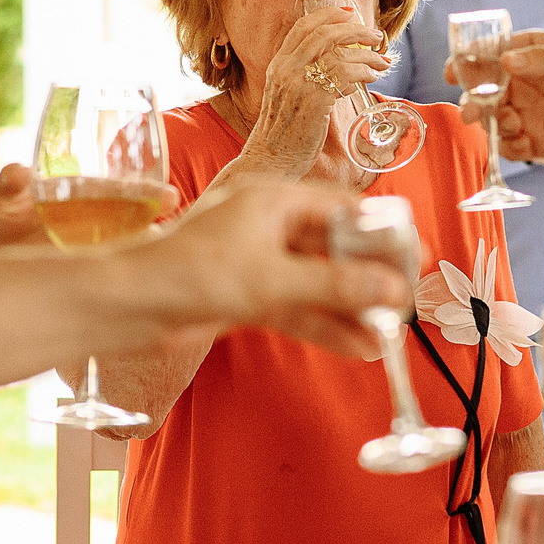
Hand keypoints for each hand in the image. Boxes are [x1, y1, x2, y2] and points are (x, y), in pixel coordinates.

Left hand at [133, 184, 395, 359]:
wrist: (128, 306)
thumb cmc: (190, 273)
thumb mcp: (272, 279)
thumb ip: (334, 285)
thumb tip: (391, 291)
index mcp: (273, 198)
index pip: (343, 207)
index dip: (382, 233)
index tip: (414, 258)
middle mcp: (267, 224)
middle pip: (333, 248)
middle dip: (369, 279)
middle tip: (406, 305)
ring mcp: (256, 261)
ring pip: (316, 283)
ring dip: (349, 309)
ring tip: (387, 337)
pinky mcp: (244, 295)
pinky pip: (295, 307)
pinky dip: (323, 325)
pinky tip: (356, 346)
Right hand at [243, 0, 392, 174]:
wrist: (271, 160)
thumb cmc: (285, 133)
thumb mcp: (287, 96)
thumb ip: (304, 77)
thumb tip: (337, 65)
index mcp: (278, 64)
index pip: (303, 27)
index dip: (329, 15)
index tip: (350, 13)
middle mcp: (286, 69)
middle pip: (324, 34)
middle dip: (355, 30)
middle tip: (375, 36)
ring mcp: (298, 84)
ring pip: (339, 53)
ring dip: (367, 56)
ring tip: (382, 63)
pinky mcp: (314, 101)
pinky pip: (345, 75)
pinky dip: (363, 73)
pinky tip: (372, 80)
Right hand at [471, 32, 543, 162]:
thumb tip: (507, 61)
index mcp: (533, 55)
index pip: (491, 57)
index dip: (469, 64)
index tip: (454, 71)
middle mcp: (528, 85)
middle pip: (486, 93)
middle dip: (473, 101)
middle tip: (471, 110)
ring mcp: (534, 115)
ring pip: (495, 121)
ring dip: (490, 124)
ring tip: (507, 123)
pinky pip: (514, 148)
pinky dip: (507, 148)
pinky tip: (518, 142)